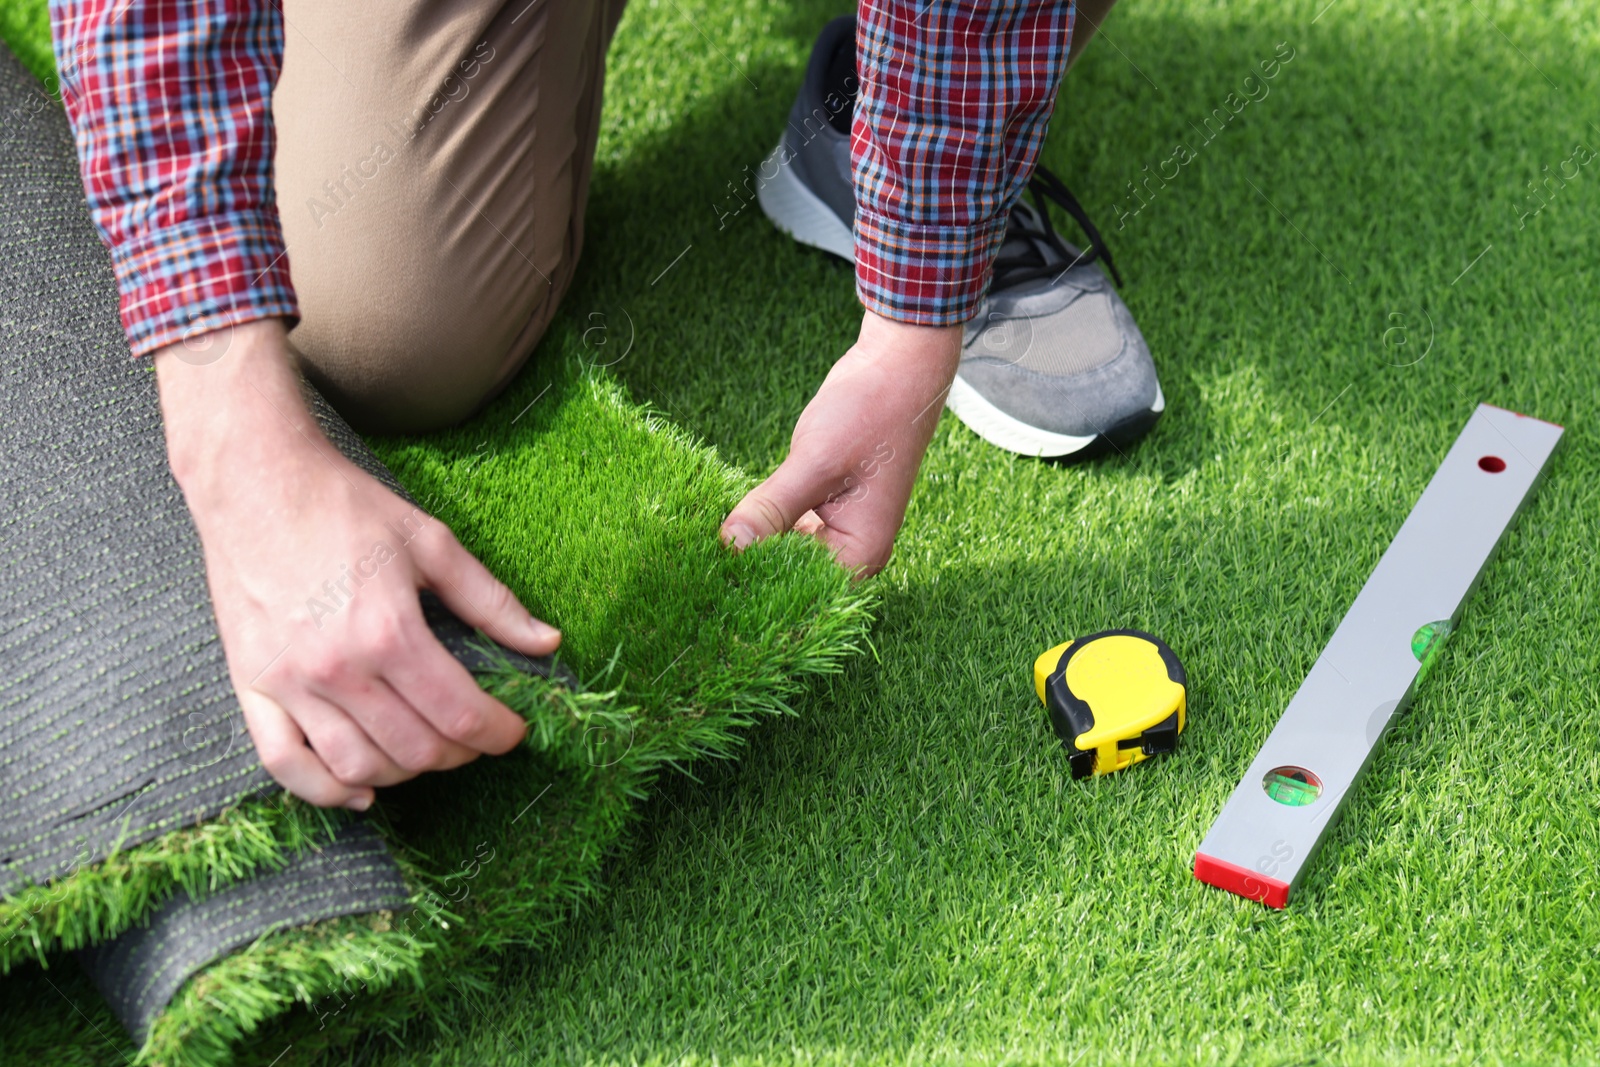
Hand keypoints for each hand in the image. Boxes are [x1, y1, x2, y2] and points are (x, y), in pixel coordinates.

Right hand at [157, 319, 559, 808]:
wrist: (255, 481)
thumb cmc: (346, 506)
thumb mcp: (432, 543)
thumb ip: (492, 601)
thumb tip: (547, 643)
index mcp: (389, 631)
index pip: (459, 714)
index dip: (499, 732)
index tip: (514, 729)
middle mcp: (336, 668)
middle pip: (414, 748)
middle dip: (459, 752)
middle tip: (475, 735)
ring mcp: (288, 683)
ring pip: (357, 765)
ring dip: (404, 771)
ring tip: (427, 749)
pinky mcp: (251, 686)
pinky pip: (284, 764)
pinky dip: (325, 790)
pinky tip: (361, 791)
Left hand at [721, 310, 960, 575]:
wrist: (895, 369)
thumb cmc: (870, 414)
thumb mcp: (813, 463)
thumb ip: (771, 509)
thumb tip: (730, 547)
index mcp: (861, 553)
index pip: (800, 594)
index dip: (757, 591)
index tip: (713, 584)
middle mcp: (852, 550)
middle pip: (791, 577)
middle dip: (751, 568)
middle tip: (699, 568)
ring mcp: (838, 529)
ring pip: (785, 551)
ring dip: (754, 544)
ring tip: (705, 549)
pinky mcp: (824, 508)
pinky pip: (787, 527)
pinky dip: (763, 522)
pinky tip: (730, 518)